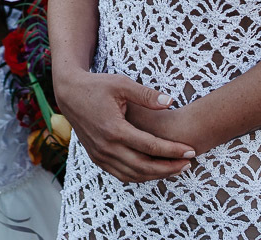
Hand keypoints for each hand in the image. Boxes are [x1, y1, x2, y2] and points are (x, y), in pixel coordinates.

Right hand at [55, 69, 194, 183]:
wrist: (69, 94)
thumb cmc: (97, 85)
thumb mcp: (122, 84)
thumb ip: (146, 95)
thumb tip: (171, 102)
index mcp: (115, 129)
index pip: (151, 146)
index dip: (173, 150)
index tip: (191, 150)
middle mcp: (106, 146)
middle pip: (144, 166)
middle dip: (169, 168)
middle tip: (188, 163)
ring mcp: (100, 155)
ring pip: (133, 174)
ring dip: (156, 175)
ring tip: (175, 169)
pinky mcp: (96, 158)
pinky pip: (121, 174)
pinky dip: (139, 176)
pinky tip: (154, 170)